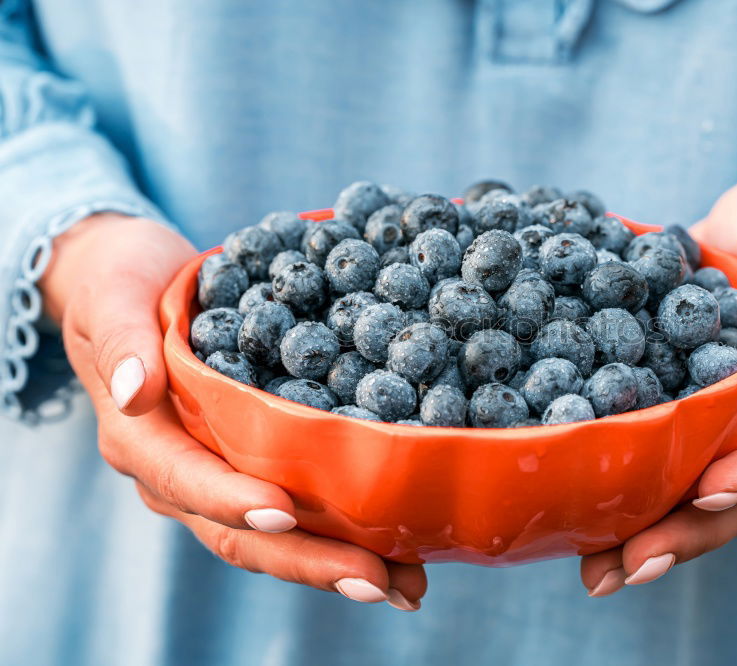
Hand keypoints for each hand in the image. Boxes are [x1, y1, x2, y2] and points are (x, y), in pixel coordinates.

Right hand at [43, 214, 425, 609]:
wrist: (132, 285)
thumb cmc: (120, 285)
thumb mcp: (113, 297)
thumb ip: (122, 343)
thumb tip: (134, 391)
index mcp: (143, 441)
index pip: (188, 481)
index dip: (231, 499)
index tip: (283, 511)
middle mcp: (180, 476)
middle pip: (243, 534)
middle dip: (310, 561)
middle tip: (378, 580)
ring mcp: (219, 479)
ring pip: (276, 539)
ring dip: (339, 564)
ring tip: (407, 585)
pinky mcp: (253, 469)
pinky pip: (298, 512)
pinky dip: (346, 534)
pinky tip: (401, 549)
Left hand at [580, 166, 736, 595]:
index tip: (703, 495)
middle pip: (732, 495)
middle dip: (683, 535)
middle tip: (626, 569)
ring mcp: (718, 421)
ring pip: (690, 493)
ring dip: (646, 535)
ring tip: (595, 574)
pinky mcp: (676, 407)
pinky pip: (654, 457)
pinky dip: (621, 491)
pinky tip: (575, 518)